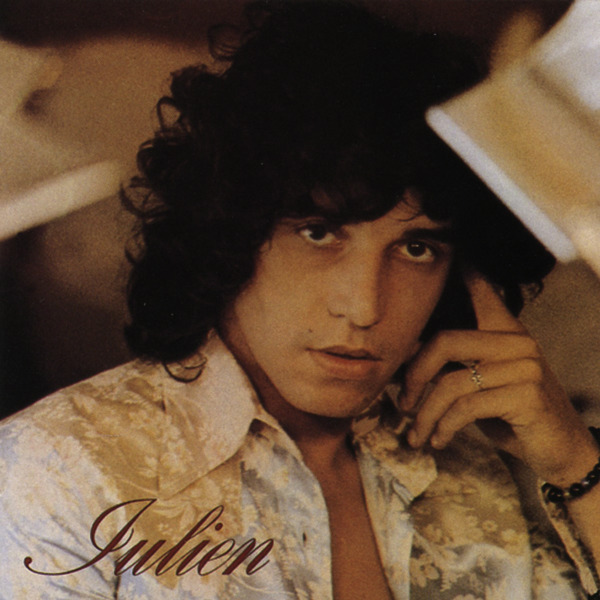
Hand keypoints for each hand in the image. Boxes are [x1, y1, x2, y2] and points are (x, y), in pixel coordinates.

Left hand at [400, 272, 597, 485]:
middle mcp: (516, 340)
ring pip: (451, 382)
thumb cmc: (510, 414)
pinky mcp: (527, 395)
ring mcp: (525, 365)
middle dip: (413, 375)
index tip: (455, 249)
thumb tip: (408, 356)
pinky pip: (466, 407)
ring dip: (425, 414)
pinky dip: (444, 427)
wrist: (559, 450)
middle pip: (444, 341)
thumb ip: (453, 364)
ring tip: (416, 433)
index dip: (467, 270)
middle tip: (402, 403)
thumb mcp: (478, 384)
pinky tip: (438, 440)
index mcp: (504, 331)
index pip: (483, 291)